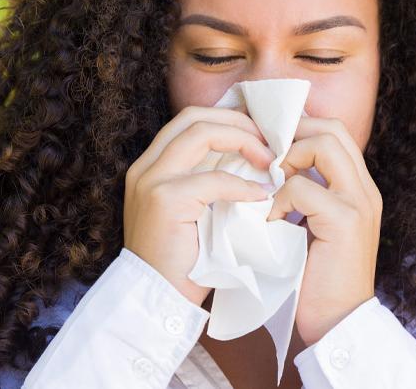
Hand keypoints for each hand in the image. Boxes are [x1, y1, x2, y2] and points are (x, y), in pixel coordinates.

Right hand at [123, 106, 274, 306]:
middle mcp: (146, 165)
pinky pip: (213, 180)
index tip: (259, 135)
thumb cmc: (184, 254)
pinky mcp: (164, 200)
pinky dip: (242, 185)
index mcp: (153, 163)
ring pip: (201, 134)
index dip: (228, 119)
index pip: (191, 119)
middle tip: (269, 142)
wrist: (158, 297)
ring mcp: (152, 180)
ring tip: (269, 161)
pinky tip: (261, 195)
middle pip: (195, 117)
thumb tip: (253, 154)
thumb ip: (211, 176)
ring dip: (242, 142)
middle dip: (237, 122)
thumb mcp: (196, 206)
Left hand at [266, 116, 381, 345]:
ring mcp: (359, 203)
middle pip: (333, 129)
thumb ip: (308, 194)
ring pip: (323, 146)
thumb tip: (275, 166)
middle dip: (295, 134)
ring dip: (288, 159)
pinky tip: (271, 220)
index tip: (272, 143)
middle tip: (269, 157)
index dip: (302, 129)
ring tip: (271, 184)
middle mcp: (365, 189)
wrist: (339, 323)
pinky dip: (279, 199)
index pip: (336, 133)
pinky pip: (304, 188)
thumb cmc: (320, 275)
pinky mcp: (345, 221)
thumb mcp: (317, 225)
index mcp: (359, 188)